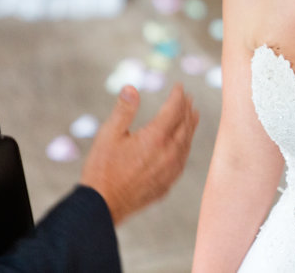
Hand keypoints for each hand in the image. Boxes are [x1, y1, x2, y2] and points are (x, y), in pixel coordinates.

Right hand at [81, 84, 198, 224]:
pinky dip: (186, 147)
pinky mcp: (167, 184)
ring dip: (190, 127)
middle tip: (189, 98)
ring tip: (193, 116)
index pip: (174, 110)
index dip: (178, 96)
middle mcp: (168, 154)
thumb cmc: (102, 169)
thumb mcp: (108, 135)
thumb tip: (132, 88)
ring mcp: (170, 171)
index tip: (179, 86)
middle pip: (184, 125)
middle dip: (187, 109)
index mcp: (155, 138)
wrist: (102, 207)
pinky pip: (182, 160)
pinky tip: (183, 145)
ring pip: (186, 144)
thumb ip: (124, 110)